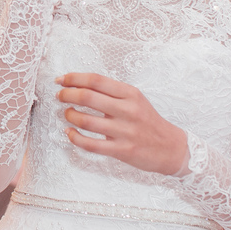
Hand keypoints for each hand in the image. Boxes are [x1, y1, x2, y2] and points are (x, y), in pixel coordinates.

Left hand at [56, 73, 188, 175]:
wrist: (171, 148)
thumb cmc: (148, 121)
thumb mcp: (135, 99)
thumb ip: (111, 92)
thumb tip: (79, 84)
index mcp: (130, 93)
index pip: (96, 80)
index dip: (74, 78)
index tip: (61, 79)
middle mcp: (127, 110)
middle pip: (87, 97)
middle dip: (67, 94)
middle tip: (59, 96)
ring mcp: (124, 131)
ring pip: (86, 121)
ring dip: (70, 115)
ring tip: (67, 113)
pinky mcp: (121, 150)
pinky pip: (91, 144)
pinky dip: (75, 137)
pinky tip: (70, 132)